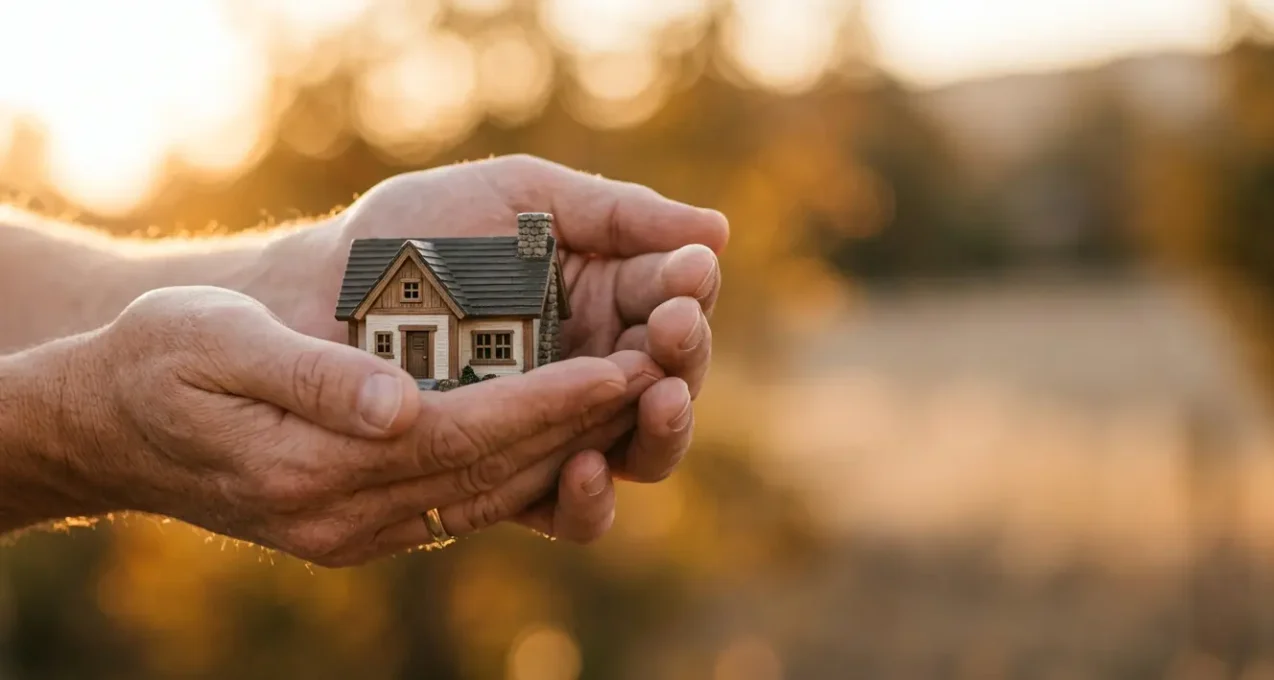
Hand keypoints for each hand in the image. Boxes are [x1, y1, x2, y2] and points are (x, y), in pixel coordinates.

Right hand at [32, 286, 664, 563]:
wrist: (107, 424)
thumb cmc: (155, 361)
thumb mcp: (215, 344)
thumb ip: (310, 377)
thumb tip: (398, 405)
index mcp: (312, 468)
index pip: (461, 435)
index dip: (547, 401)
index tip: (620, 365)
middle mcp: (344, 515)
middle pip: (491, 471)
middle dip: (580, 424)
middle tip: (659, 372)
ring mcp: (354, 529)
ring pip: (486, 492)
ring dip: (564, 448)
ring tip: (633, 396)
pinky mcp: (360, 524)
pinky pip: (461, 501)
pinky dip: (520, 467)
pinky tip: (564, 432)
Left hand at [256, 155, 727, 483]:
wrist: (314, 296)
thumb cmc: (415, 233)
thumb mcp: (520, 199)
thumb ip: (615, 212)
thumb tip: (719, 232)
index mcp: (606, 297)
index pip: (675, 301)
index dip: (690, 291)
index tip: (688, 274)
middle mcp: (594, 368)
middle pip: (672, 381)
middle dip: (684, 355)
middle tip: (675, 329)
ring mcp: (556, 431)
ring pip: (639, 451)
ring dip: (659, 428)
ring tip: (659, 397)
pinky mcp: (513, 485)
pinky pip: (570, 511)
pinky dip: (588, 498)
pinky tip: (581, 466)